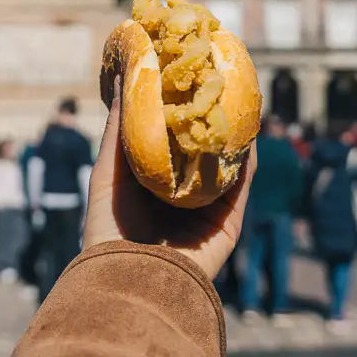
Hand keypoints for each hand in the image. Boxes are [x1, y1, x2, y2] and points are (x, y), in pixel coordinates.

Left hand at [82, 77, 255, 279]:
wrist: (131, 280)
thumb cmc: (111, 227)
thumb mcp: (108, 170)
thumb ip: (118, 128)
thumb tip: (122, 77)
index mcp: (152, 185)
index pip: (171, 142)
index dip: (180, 113)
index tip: (185, 78)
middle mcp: (182, 196)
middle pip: (203, 151)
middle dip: (212, 120)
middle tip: (220, 83)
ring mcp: (207, 210)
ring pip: (227, 166)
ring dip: (235, 135)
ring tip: (242, 100)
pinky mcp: (228, 224)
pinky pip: (241, 186)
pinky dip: (247, 160)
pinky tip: (249, 132)